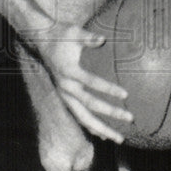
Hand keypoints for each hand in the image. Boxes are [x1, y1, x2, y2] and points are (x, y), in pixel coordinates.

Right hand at [34, 22, 132, 143]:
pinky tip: (103, 135)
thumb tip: (103, 39)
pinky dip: (91, 126)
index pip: (91, 82)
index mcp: (69, 71)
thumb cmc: (61, 34)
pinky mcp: (64, 98)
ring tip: (118, 138)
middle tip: (130, 118)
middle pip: (89, 106)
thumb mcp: (74, 31)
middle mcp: (66, 87)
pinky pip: (78, 116)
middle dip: (110, 113)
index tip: (126, 94)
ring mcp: (64, 95)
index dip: (108, 89)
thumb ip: (88, 37)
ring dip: (101, 128)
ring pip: (83, 117)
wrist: (41, 41)